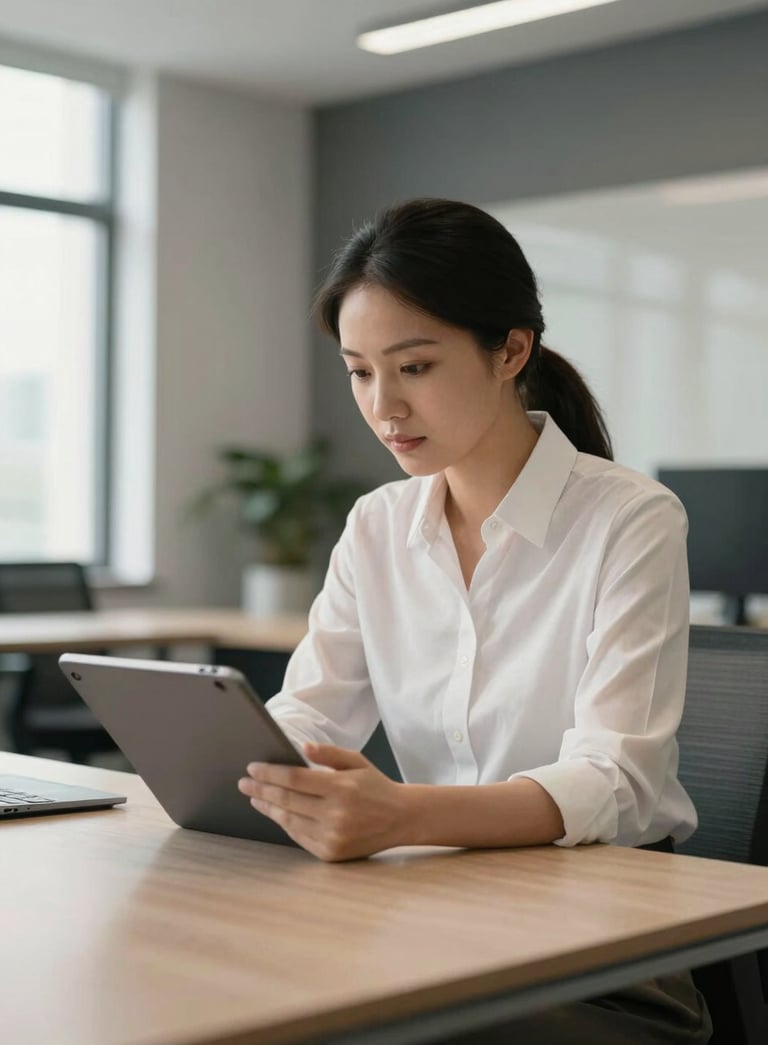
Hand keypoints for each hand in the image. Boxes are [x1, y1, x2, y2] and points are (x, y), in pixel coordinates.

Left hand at [238, 743, 408, 861]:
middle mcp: (335, 814)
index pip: (294, 779)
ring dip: (268, 807)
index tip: (252, 768)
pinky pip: (299, 836)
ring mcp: (332, 836)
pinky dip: (284, 823)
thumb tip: (302, 748)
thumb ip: (329, 753)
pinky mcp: (330, 853)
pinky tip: (276, 812)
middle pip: (286, 800)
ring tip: (255, 797)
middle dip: (260, 789)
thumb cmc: (376, 787)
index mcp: (341, 788)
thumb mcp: (357, 762)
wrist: (401, 819)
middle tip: (244, 783)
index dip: (269, 773)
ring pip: (288, 820)